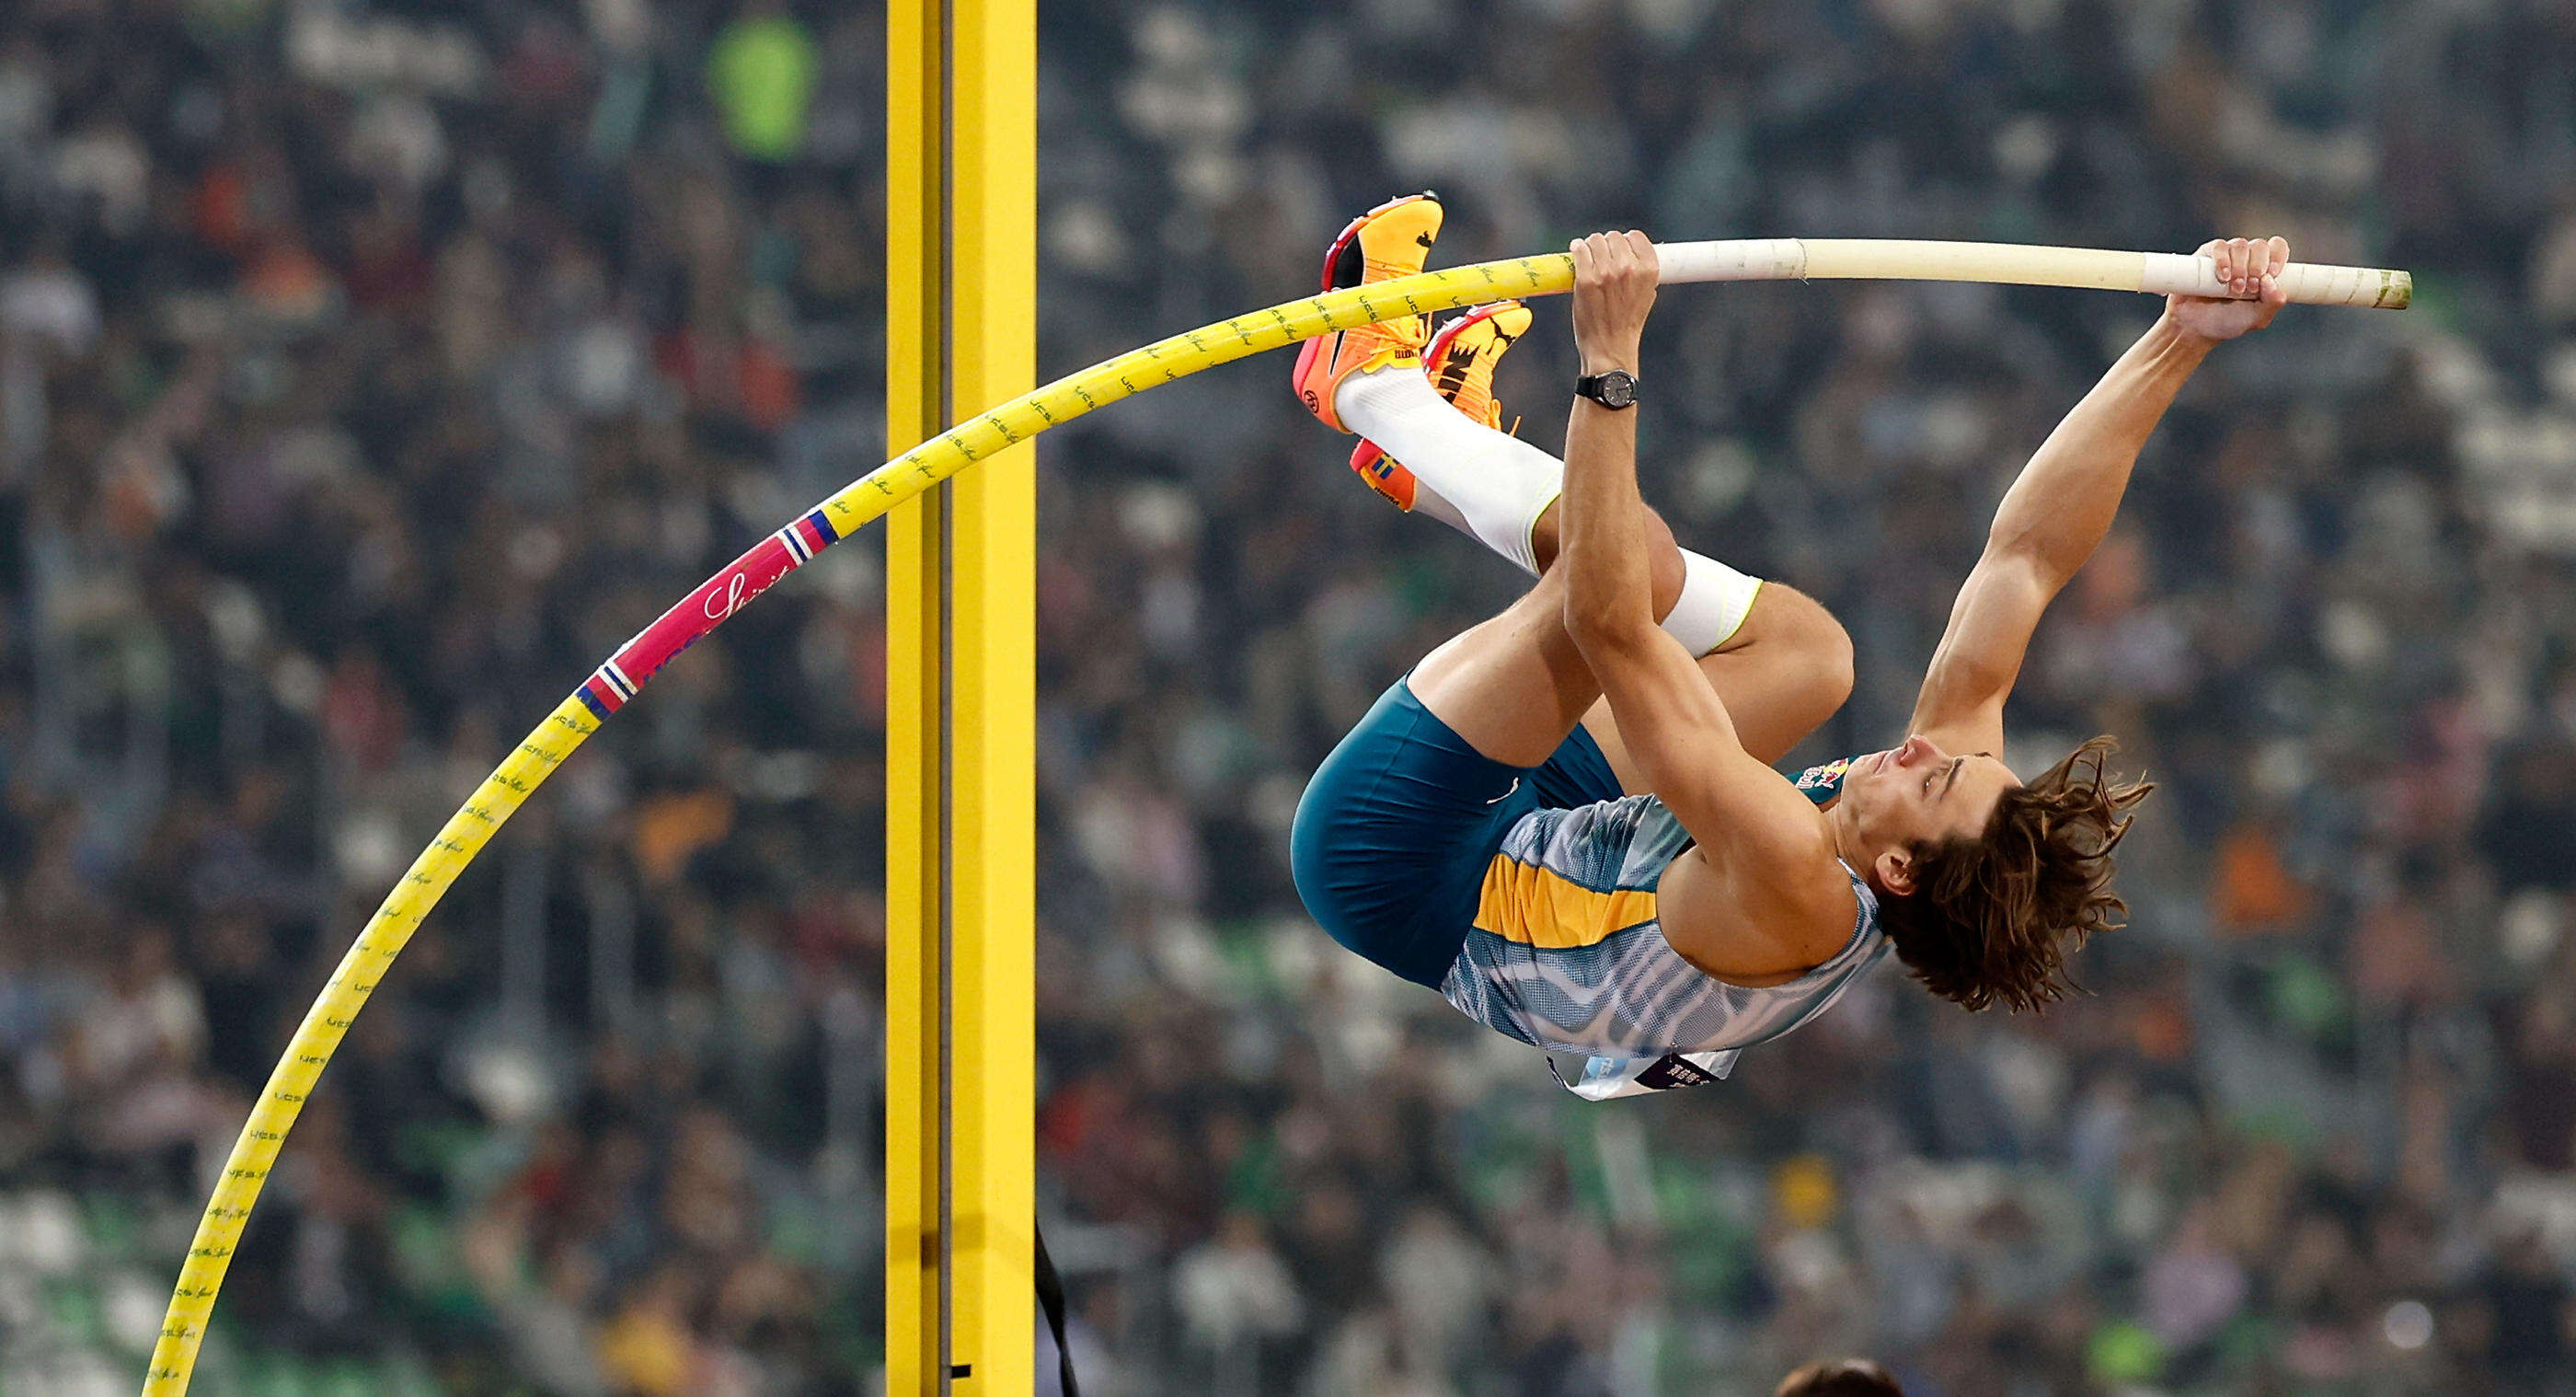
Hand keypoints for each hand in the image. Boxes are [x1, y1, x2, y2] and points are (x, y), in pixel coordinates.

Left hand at [1571, 230, 1657, 373]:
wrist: (1610, 347)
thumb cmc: (1627, 323)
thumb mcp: (1646, 294)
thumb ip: (1641, 272)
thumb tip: (1631, 252)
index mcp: (1649, 270)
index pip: (1636, 237)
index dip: (1627, 241)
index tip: (1620, 248)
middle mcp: (1629, 268)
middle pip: (1614, 237)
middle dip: (1607, 244)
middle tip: (1602, 256)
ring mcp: (1606, 273)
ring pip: (1595, 240)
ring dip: (1591, 245)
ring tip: (1589, 256)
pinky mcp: (1586, 279)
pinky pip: (1580, 251)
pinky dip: (1577, 249)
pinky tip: (1577, 251)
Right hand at [2165, 236, 2288, 342]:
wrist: (2195, 327)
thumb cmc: (2227, 321)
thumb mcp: (2257, 318)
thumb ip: (2272, 303)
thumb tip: (2271, 281)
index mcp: (2263, 269)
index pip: (2277, 248)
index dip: (2277, 256)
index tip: (2272, 275)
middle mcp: (2246, 259)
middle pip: (2260, 246)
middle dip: (2258, 267)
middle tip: (2249, 288)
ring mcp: (2226, 256)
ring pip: (2240, 245)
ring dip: (2240, 266)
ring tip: (2233, 288)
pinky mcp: (2206, 256)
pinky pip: (2218, 246)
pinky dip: (2223, 260)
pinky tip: (2222, 277)